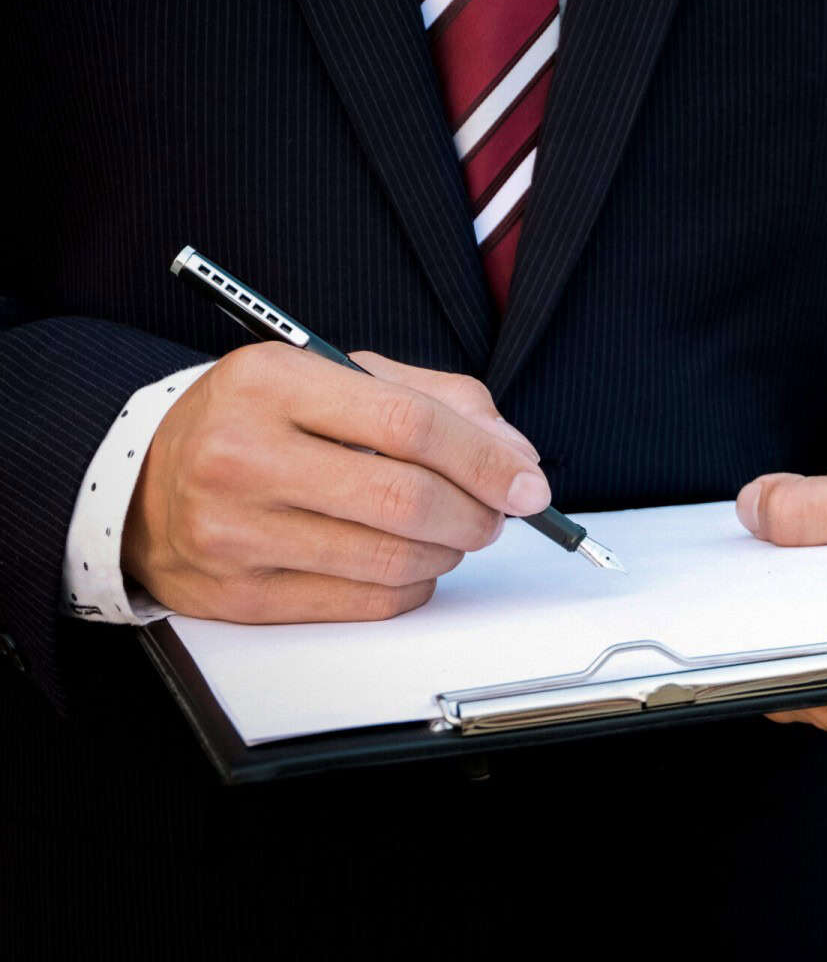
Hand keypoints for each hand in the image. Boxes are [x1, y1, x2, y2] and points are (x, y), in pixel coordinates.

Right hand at [124, 344, 550, 622]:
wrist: (146, 479)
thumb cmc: (258, 420)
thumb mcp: (336, 375)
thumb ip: (436, 399)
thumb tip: (514, 456)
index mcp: (270, 383)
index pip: (410, 425)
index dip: (486, 459)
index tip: (528, 481)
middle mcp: (243, 456)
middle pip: (406, 500)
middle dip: (478, 513)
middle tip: (498, 513)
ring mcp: (235, 532)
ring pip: (392, 560)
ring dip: (449, 551)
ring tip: (452, 531)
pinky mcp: (240, 596)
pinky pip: (365, 603)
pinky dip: (411, 587)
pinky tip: (408, 561)